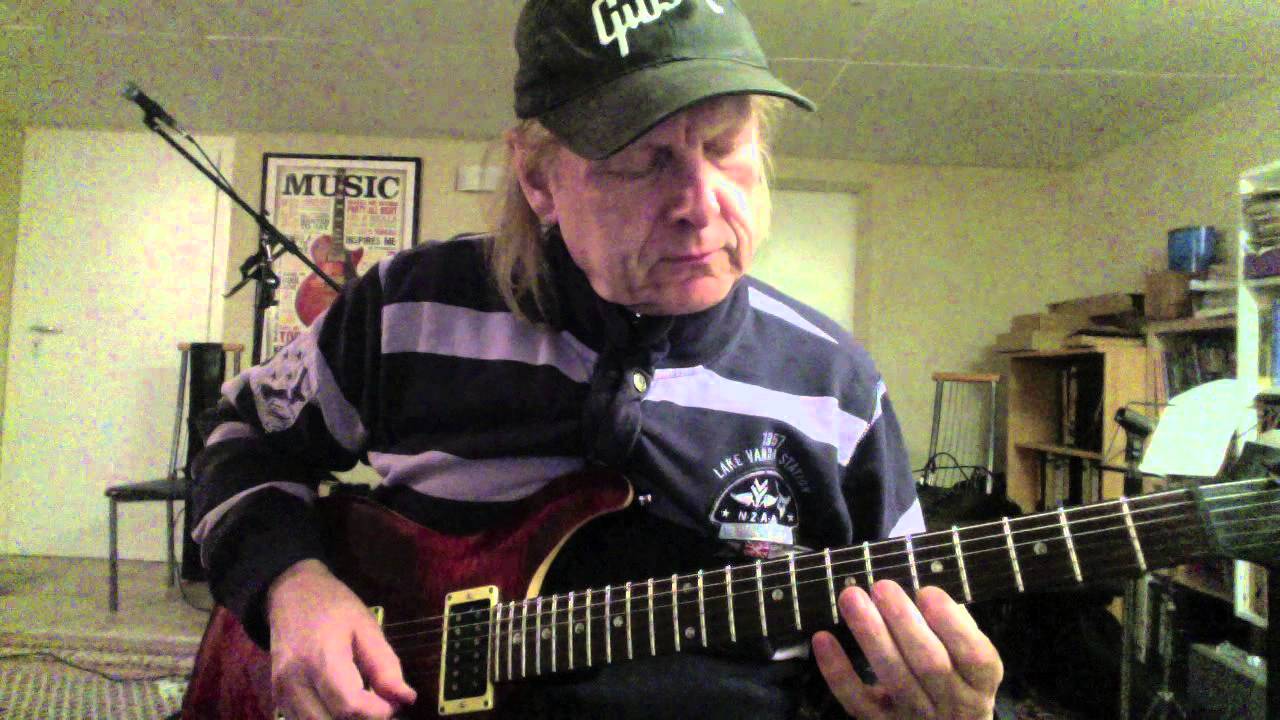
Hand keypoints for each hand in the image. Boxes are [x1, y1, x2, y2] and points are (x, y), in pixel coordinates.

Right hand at [266, 559, 416, 718]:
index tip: (394, 704)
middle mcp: (295, 682)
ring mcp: (281, 694)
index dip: (378, 713)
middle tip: (381, 707)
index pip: (350, 706)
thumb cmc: (333, 606)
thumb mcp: (366, 626)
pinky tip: (343, 708)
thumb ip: (385, 666)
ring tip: (364, 707)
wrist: (290, 594)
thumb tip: (406, 700)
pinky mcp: (278, 700)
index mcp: (321, 658)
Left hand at [811, 580, 1001, 718]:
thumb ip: (955, 625)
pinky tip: (823, 638)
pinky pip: (857, 701)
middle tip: (882, 586)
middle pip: (930, 665)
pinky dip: (838, 671)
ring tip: (852, 597)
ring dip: (871, 635)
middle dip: (904, 622)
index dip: (952, 624)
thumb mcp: (968, 656)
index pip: (975, 656)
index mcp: (980, 683)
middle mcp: (953, 704)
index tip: (927, 591)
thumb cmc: (955, 677)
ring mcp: (916, 718)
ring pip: (894, 679)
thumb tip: (925, 584)